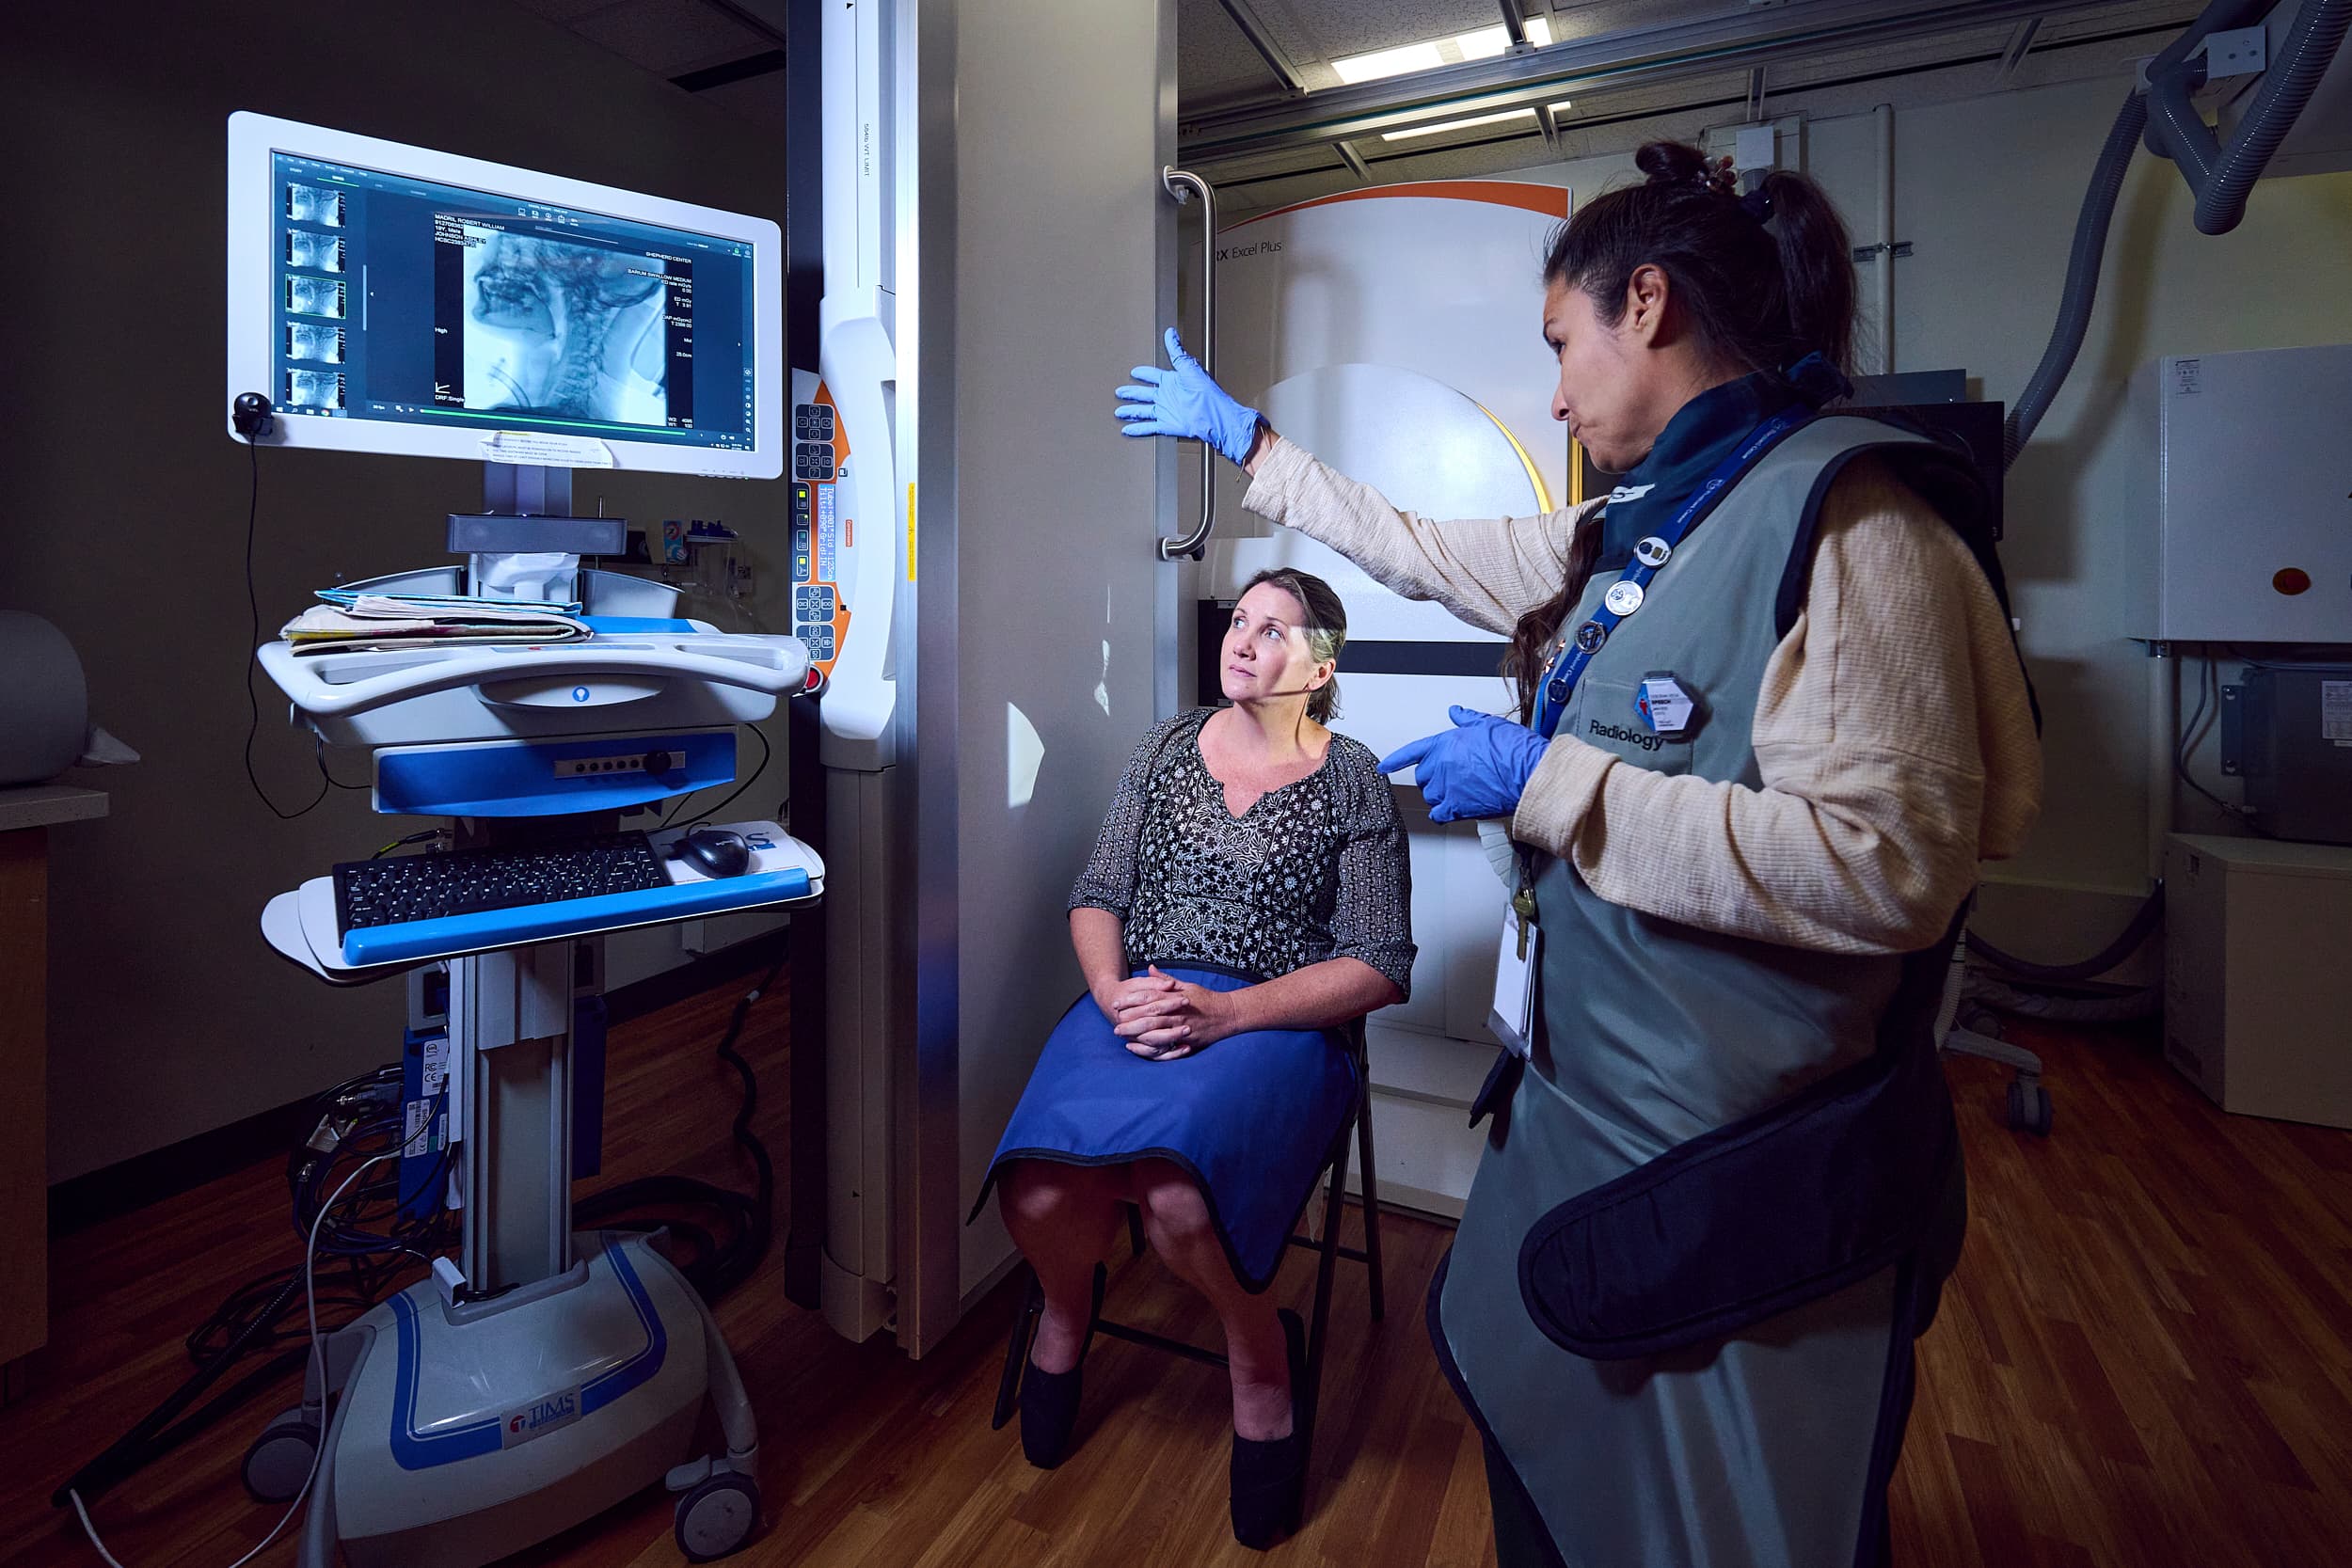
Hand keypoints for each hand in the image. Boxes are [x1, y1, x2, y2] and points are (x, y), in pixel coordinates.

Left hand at [1100, 965, 1236, 1059]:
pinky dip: (1150, 1048)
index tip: (1117, 1003)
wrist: (1229, 1015)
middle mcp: (1178, 1013)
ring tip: (1121, 1034)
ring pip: (1155, 1032)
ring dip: (1136, 1033)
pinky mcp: (1187, 1042)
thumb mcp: (1187, 985)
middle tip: (1114, 1021)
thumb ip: (1166, 979)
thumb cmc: (1206, 999)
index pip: (1149, 997)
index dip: (1131, 1000)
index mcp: (1176, 998)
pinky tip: (1136, 1048)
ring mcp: (1182, 1029)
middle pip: (1149, 1016)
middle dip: (1129, 1019)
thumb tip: (1150, 968)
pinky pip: (1165, 1047)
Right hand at [1114, 327, 1262, 467]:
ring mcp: (1167, 411)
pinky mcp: (1167, 425)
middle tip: (1119, 392)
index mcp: (1173, 381)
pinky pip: (1148, 427)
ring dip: (1131, 411)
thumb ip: (1177, 351)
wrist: (1216, 417)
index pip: (1153, 376)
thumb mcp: (1189, 367)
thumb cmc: (1209, 393)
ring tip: (1118, 412)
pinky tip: (1127, 430)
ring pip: (1143, 411)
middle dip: (1131, 393)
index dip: (1143, 374)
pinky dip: (1137, 429)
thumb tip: (1171, 333)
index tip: (1134, 372)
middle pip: (1144, 394)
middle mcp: (1169, 396)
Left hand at [1378, 705, 1548, 823]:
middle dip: (1431, 775)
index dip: (1395, 760)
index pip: (1411, 752)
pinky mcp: (1457, 808)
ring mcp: (1447, 789)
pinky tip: (1448, 811)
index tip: (1384, 767)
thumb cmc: (1511, 749)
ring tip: (1456, 790)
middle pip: (1422, 776)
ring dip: (1438, 794)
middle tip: (1448, 775)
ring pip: (1430, 795)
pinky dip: (1441, 814)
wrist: (1527, 773)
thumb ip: (1466, 719)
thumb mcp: (1487, 724)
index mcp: (1444, 744)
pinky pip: (1439, 814)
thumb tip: (1456, 711)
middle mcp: (1440, 767)